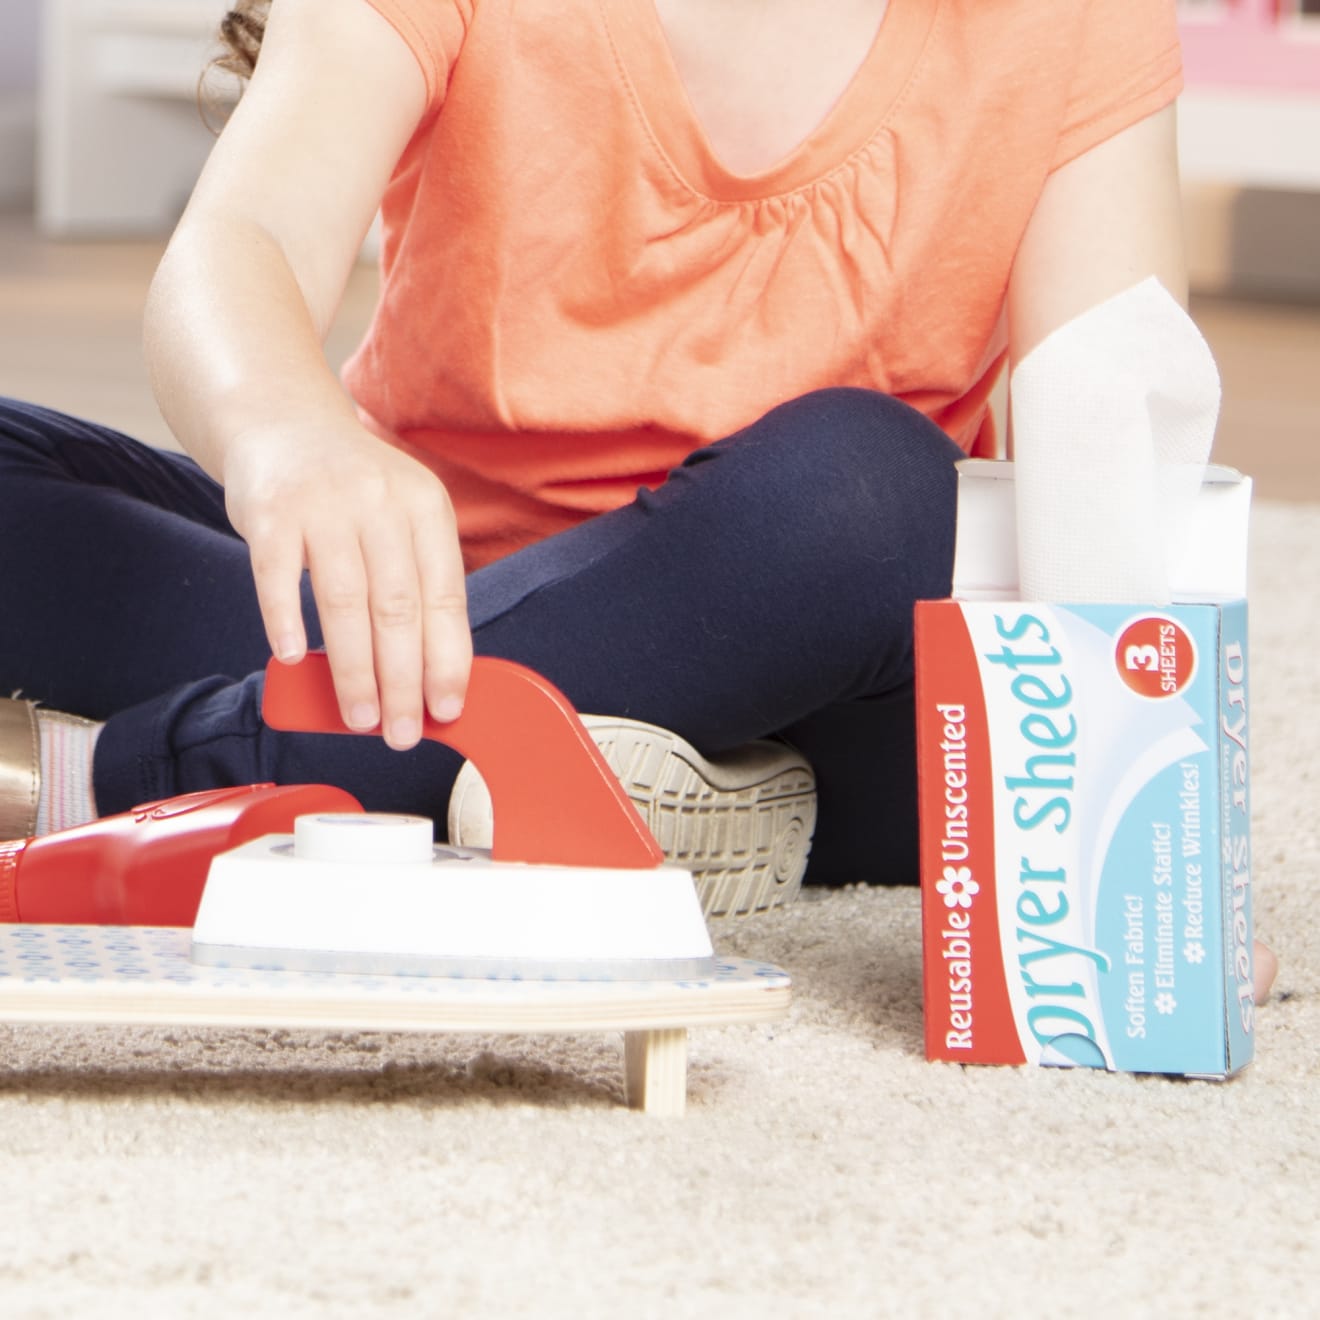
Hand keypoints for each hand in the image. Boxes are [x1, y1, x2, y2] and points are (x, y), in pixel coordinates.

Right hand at [223, 418, 471, 749]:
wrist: (281, 424)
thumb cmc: (350, 491)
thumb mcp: (400, 518)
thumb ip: (416, 582)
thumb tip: (430, 674)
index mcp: (426, 508)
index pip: (445, 597)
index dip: (448, 659)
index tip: (447, 709)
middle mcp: (380, 503)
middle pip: (399, 609)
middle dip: (403, 681)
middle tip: (401, 733)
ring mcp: (324, 504)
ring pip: (346, 602)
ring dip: (354, 669)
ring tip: (360, 717)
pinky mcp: (271, 511)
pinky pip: (278, 575)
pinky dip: (286, 620)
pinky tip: (295, 658)